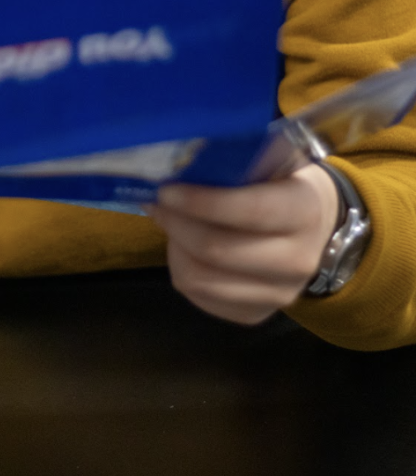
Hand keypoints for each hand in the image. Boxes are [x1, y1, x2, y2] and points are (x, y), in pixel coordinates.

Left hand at [151, 164, 340, 325]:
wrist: (317, 227)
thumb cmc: (282, 183)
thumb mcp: (273, 161)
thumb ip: (237, 161)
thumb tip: (178, 162)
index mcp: (304, 212)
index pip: (250, 211)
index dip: (202, 202)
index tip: (167, 190)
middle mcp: (297, 260)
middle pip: (217, 250)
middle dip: (176, 223)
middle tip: (158, 201)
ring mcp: (278, 294)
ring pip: (200, 279)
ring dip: (174, 246)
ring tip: (168, 220)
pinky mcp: (256, 315)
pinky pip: (199, 296)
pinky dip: (181, 267)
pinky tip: (183, 244)